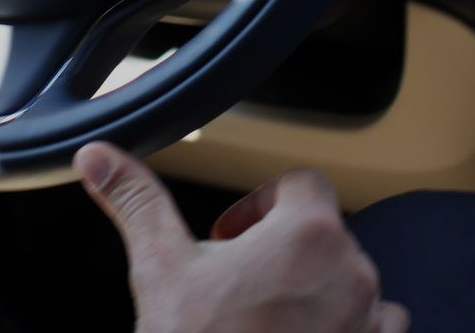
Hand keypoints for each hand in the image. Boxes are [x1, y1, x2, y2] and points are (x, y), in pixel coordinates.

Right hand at [76, 143, 408, 332]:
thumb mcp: (160, 268)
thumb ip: (137, 201)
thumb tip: (100, 158)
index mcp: (308, 235)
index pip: (303, 184)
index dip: (261, 203)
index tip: (232, 236)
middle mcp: (352, 275)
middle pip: (325, 233)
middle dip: (281, 251)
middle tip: (238, 282)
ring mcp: (368, 321)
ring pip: (351, 283)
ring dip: (316, 290)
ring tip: (267, 316)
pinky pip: (375, 328)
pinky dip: (344, 329)